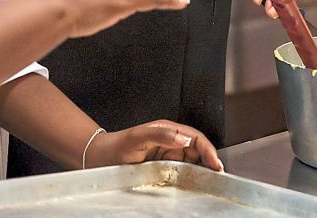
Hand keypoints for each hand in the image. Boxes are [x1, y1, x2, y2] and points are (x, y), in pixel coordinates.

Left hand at [87, 120, 222, 171]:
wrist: (100, 158)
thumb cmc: (117, 146)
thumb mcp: (137, 138)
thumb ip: (160, 135)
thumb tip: (183, 137)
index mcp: (168, 130)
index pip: (195, 138)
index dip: (208, 149)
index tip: (215, 164)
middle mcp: (171, 141)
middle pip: (198, 150)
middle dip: (209, 161)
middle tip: (216, 177)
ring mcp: (167, 156)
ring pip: (192, 162)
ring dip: (201, 171)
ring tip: (209, 183)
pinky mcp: (164, 168)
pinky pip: (182, 172)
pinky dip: (190, 178)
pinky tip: (194, 185)